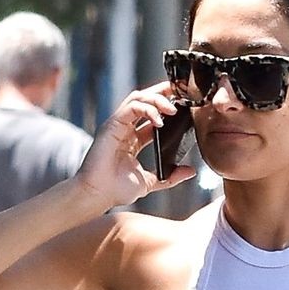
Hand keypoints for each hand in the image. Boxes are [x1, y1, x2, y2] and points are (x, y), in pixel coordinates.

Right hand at [76, 83, 197, 212]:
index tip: (184, 106)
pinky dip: (147, 109)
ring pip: (138, 98)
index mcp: (132, 139)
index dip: (166, 107)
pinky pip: (131, 107)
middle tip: (181, 93)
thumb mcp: (150, 182)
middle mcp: (124, 128)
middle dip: (163, 93)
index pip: (151, 115)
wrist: (98, 196)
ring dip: (157, 99)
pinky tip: (160, 120)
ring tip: (173, 108)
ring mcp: (117, 124)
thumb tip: (190, 171)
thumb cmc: (116, 190)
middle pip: (144, 100)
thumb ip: (170, 177)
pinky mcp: (111, 124)